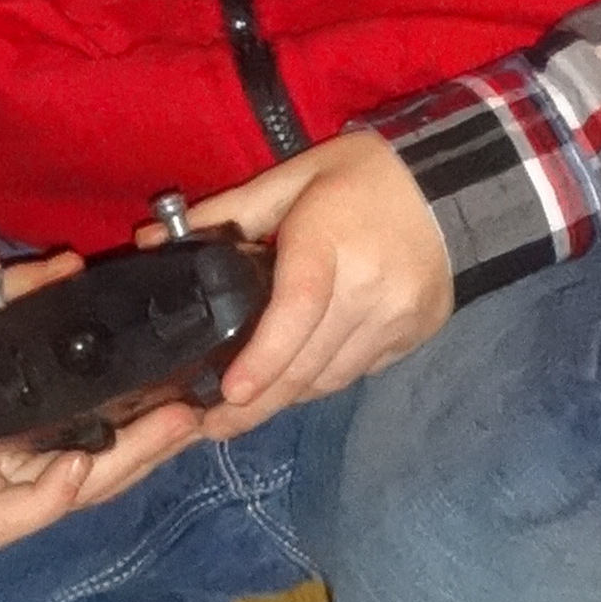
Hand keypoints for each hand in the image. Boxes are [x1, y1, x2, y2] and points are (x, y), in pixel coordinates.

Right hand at [0, 256, 208, 547]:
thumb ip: (6, 293)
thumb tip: (66, 266)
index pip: (1, 519)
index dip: (48, 499)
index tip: (81, 456)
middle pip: (70, 501)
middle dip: (129, 462)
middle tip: (180, 419)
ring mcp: (20, 484)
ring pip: (91, 489)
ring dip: (143, 458)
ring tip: (188, 419)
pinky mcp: (42, 466)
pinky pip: (92, 471)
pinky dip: (130, 450)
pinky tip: (167, 421)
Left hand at [153, 131, 451, 440]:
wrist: (451, 185)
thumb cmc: (360, 176)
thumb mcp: (290, 180)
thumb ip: (223, 214)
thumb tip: (149, 241)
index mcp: (331, 243)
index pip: (296, 312)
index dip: (262, 359)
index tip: (230, 394)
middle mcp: (372, 288)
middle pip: (310, 361)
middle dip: (259, 401)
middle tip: (214, 425)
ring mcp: (400, 316)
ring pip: (333, 377)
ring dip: (291, 393)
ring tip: (252, 405)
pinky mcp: (418, 333)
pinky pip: (361, 371)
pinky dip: (326, 377)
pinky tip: (302, 375)